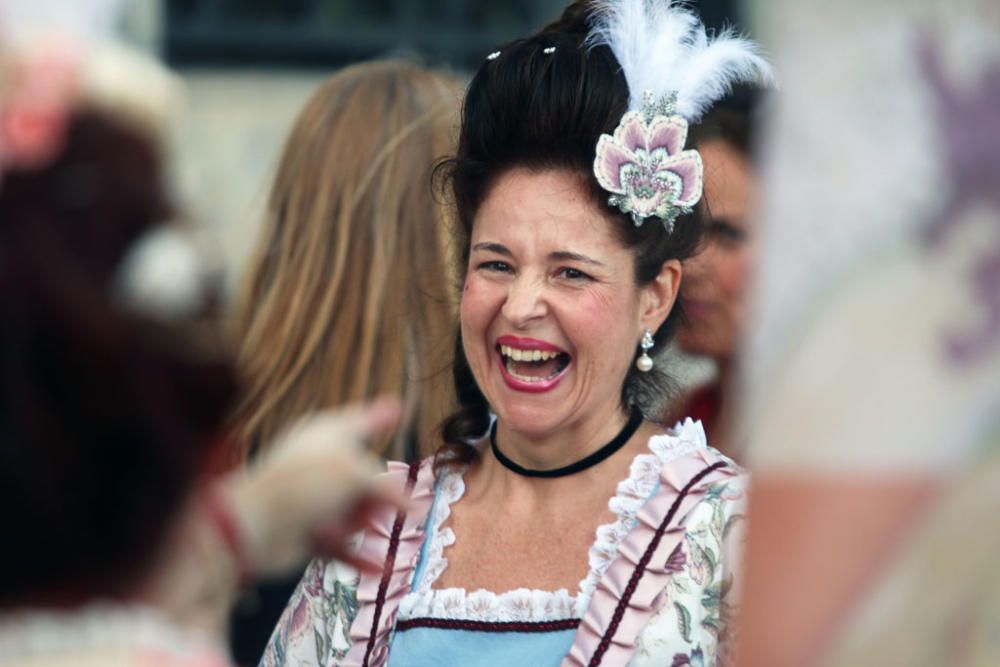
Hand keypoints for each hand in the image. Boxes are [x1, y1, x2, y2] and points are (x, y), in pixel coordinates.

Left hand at [222, 397, 401, 575]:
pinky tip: (383, 568)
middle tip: (377, 502)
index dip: (380, 416)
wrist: (252, 528)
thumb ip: (387, 488)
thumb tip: (413, 505)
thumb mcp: (354, 474)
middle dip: (377, 494)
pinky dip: (361, 557)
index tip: (397, 408)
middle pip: (366, 476)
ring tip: (354, 528)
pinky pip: (344, 546)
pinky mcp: (309, 533)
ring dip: (362, 524)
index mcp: (326, 435)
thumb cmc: (300, 485)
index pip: (361, 421)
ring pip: (356, 512)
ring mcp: (315, 500)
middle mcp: (321, 465)